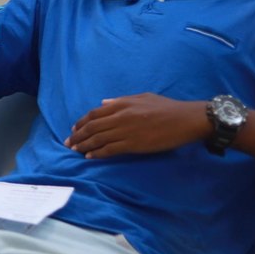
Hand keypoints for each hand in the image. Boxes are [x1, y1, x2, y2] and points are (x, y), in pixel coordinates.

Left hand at [65, 93, 210, 158]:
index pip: (94, 113)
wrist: (185, 119)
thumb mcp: (142, 97)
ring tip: (75, 150)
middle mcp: (121, 116)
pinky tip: (90, 156)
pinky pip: (110, 149)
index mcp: (122, 104)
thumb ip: (121, 100)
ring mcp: (126, 131)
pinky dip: (98, 153)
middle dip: (78, 135)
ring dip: (84, 145)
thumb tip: (103, 103)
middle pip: (92, 127)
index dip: (81, 122)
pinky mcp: (134, 144)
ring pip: (98, 139)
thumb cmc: (167, 107)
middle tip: (68, 143)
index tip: (74, 128)